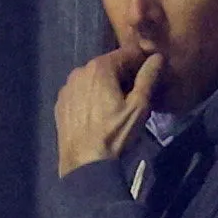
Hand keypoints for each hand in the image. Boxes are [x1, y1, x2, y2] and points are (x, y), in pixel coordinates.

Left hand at [54, 48, 163, 176]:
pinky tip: (98, 114)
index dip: (143, 62)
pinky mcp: (60, 102)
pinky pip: (81, 92)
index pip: (128, 53)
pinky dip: (91, 97)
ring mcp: (67, 87)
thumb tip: (157, 57)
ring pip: (94, 78)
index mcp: (100, 67)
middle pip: (109, 65)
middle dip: (124, 75)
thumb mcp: (139, 106)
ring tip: (116, 106)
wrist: (84, 164)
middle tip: (135, 95)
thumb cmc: (115, 134)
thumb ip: (148, 77)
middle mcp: (79, 70)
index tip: (151, 76)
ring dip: (107, 86)